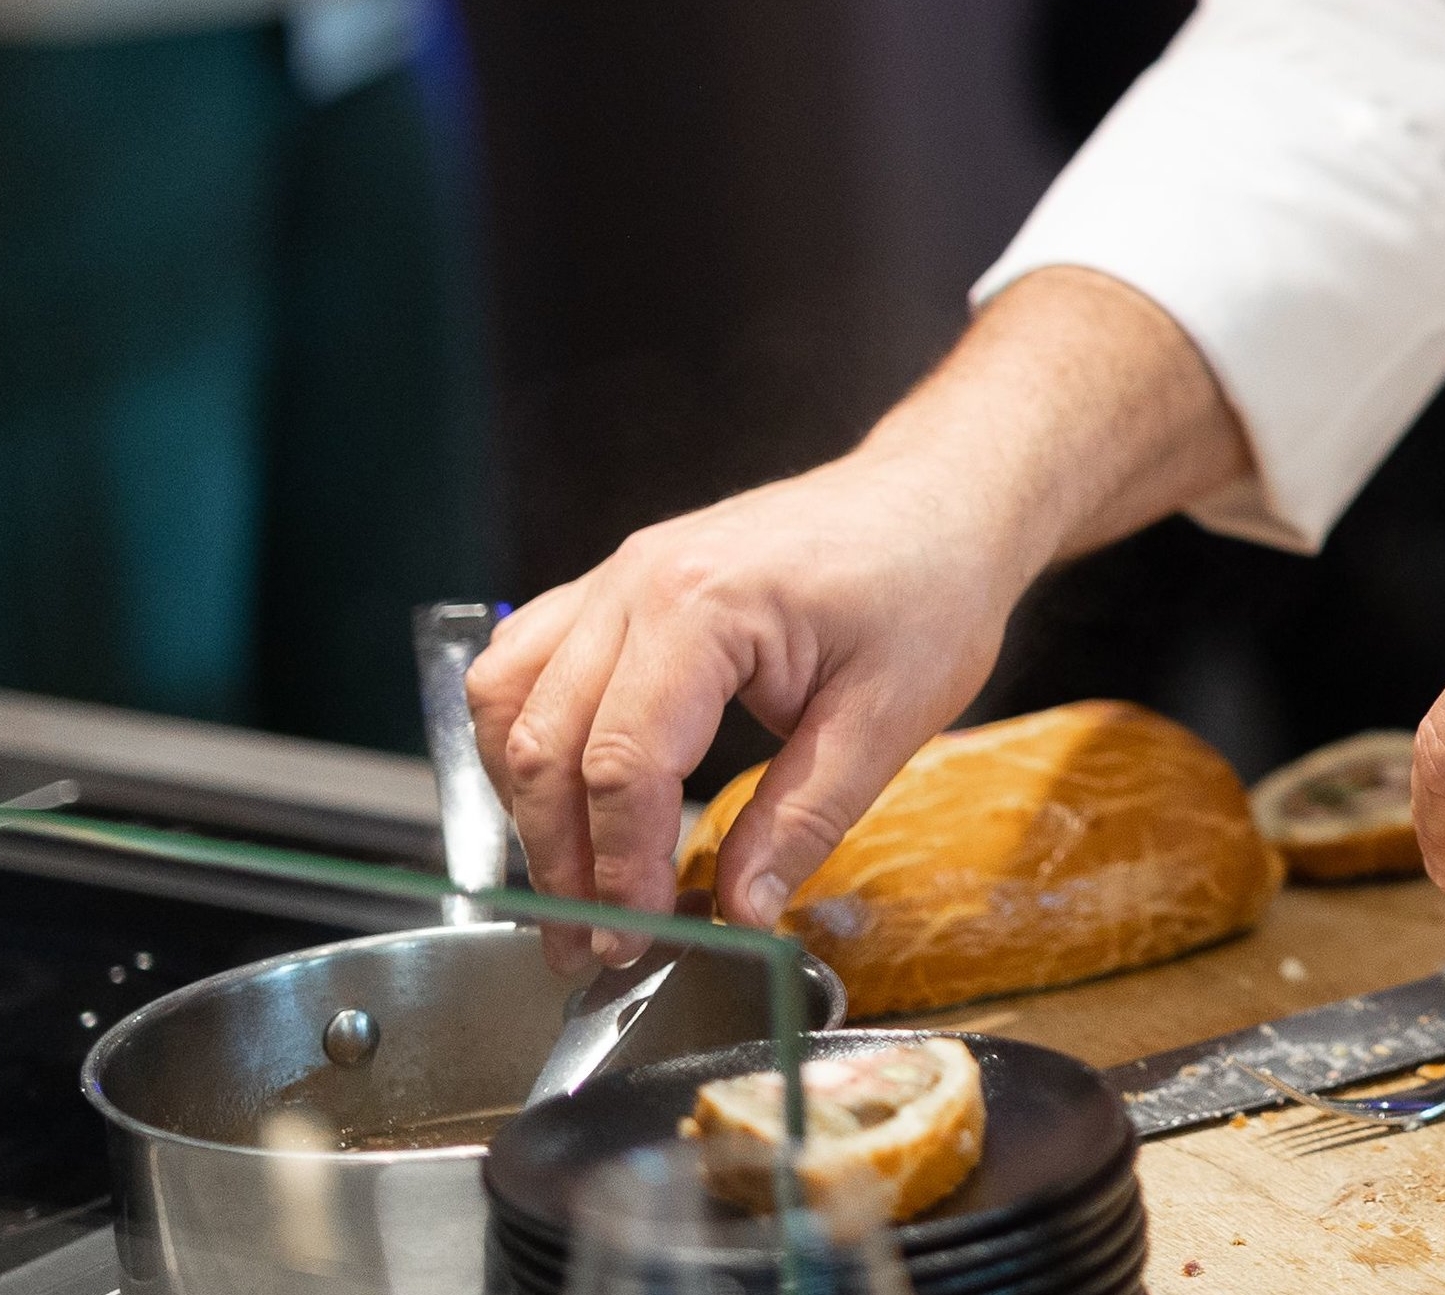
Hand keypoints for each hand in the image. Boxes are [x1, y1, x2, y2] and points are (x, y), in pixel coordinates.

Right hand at [471, 440, 1044, 945]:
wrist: (937, 499)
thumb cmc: (928, 588)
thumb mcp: (889, 717)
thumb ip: (803, 820)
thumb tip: (739, 915)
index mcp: (704, 605)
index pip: (626, 765)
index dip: (622, 869)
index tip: (637, 940)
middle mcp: (636, 580)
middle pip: (547, 742)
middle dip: (560, 860)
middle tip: (591, 946)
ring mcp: (616, 574)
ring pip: (507, 699)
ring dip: (524, 800)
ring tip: (569, 882)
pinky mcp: (617, 584)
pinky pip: (526, 660)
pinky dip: (524, 736)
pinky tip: (562, 794)